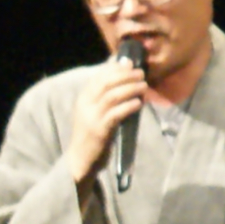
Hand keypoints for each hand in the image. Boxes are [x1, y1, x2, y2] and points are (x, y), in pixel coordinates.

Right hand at [64, 55, 150, 184]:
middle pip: (106, 83)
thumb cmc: (92, 133)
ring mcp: (92, 117)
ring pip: (112, 96)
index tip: (131, 64)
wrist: (80, 159)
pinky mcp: (100, 130)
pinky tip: (138, 103)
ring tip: (143, 86)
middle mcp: (85, 105)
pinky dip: (129, 106)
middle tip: (141, 74)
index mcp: (83, 98)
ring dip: (130, 88)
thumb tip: (123, 78)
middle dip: (125, 75)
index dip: (116, 68)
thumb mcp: (95, 112)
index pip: (99, 76)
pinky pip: (115, 114)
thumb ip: (105, 96)